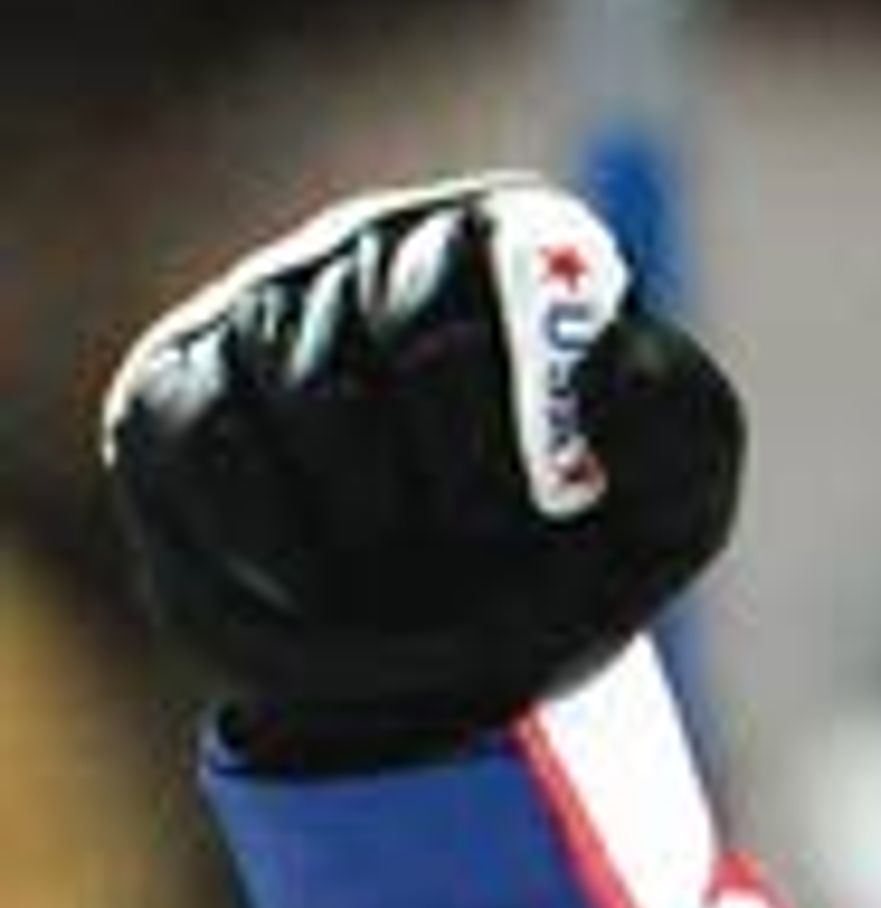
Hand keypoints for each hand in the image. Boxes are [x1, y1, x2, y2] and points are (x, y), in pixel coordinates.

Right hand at [98, 172, 743, 771]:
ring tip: (403, 566)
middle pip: (409, 345)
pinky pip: (219, 452)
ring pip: (315, 404)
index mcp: (505, 243)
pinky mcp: (175, 383)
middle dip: (461, 495)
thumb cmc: (571, 556)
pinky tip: (322, 581)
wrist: (452, 663)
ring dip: (378, 534)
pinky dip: (285, 551)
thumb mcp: (674, 503)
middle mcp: (376, 245)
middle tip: (475, 552)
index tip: (552, 504)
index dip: (522, 415)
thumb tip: (600, 369)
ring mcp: (265, 305)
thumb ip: (679, 419)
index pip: (501, 267)